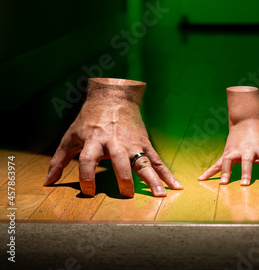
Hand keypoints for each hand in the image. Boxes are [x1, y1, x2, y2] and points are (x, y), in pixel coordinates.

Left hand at [43, 78, 182, 197]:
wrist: (113, 98)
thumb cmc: (89, 120)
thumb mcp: (71, 136)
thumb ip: (59, 160)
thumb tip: (48, 182)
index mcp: (94, 140)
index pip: (88, 160)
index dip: (86, 176)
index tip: (89, 193)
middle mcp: (115, 142)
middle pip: (120, 160)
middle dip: (124, 178)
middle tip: (127, 195)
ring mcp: (133, 144)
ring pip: (143, 162)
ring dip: (152, 178)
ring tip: (160, 195)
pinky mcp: (145, 144)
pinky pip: (156, 160)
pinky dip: (166, 173)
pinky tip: (175, 185)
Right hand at [198, 86, 258, 184]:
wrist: (246, 120)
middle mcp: (248, 151)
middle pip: (247, 162)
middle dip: (246, 173)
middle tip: (245, 184)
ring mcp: (235, 151)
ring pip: (229, 162)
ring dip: (226, 172)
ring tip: (222, 183)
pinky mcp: (227, 152)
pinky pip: (217, 163)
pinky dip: (209, 171)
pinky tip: (201, 179)